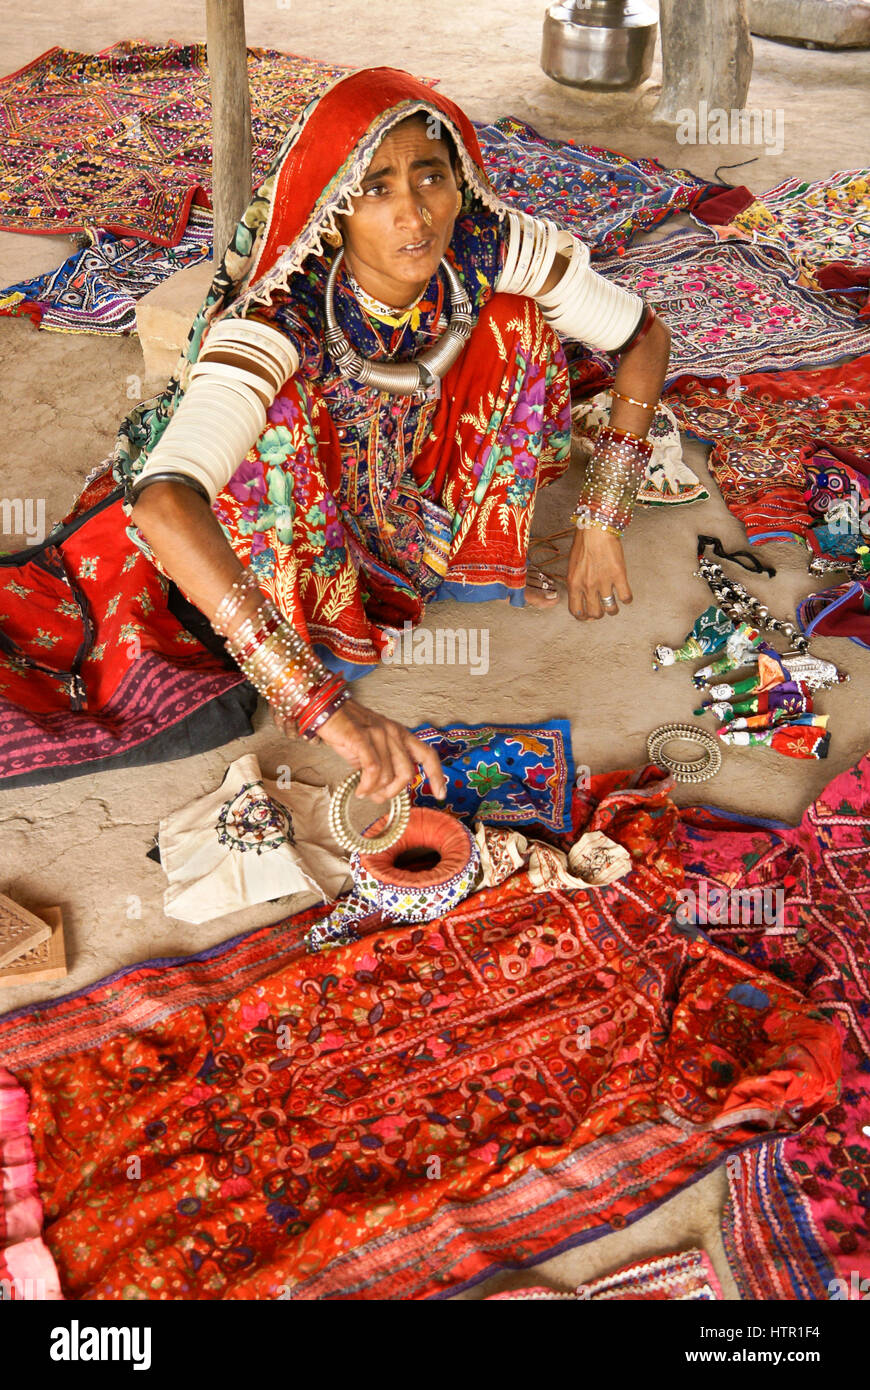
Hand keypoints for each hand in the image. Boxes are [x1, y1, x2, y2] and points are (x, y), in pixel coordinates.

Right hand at [306, 698, 446, 801]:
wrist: (325, 710)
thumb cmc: (347, 730)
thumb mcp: (372, 748)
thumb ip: (383, 767)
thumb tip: (382, 795)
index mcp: (400, 734)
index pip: (427, 755)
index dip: (436, 776)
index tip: (441, 794)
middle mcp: (393, 732)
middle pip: (407, 772)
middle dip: (394, 791)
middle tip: (379, 797)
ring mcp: (378, 734)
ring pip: (388, 774)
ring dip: (375, 790)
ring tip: (364, 792)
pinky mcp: (362, 738)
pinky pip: (372, 769)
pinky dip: (366, 786)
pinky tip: (359, 790)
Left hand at [567, 527, 631, 619]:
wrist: (596, 529)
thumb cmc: (584, 542)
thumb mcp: (573, 565)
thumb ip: (577, 580)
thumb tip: (582, 593)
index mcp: (574, 583)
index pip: (576, 610)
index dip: (583, 617)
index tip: (587, 616)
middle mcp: (588, 586)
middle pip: (595, 613)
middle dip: (599, 615)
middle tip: (603, 610)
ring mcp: (604, 582)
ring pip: (610, 609)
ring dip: (613, 610)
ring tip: (614, 605)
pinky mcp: (619, 576)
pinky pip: (625, 597)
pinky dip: (627, 599)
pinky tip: (626, 596)